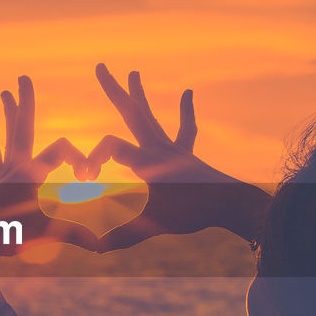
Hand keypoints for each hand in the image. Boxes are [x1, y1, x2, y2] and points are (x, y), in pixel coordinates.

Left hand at [0, 75, 99, 267]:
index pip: (60, 149)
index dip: (79, 156)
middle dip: (25, 102)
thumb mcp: (48, 234)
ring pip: (8, 137)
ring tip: (5, 92)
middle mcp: (15, 167)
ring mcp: (2, 175)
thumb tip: (101, 245)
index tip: (88, 178)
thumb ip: (76, 235)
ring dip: (9, 115)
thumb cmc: (9, 236)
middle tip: (22, 78)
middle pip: (23, 126)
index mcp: (30, 172)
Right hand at [87, 63, 270, 249]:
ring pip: (152, 117)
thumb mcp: (154, 225)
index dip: (91, 158)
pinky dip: (185, 112)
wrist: (231, 204)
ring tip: (134, 72)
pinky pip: (185, 130)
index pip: (110, 147)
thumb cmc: (193, 213)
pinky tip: (188, 93)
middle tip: (101, 66)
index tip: (84, 179)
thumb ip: (123, 236)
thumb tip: (95, 249)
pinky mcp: (186, 156)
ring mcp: (173, 149)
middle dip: (114, 89)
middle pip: (131, 112)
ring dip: (140, 95)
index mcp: (147, 160)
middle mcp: (158, 148)